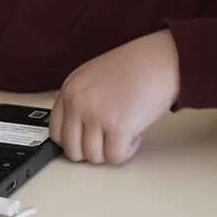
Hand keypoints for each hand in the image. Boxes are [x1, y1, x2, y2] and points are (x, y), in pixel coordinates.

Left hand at [50, 29, 179, 164]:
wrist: (159, 60)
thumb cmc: (134, 66)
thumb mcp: (92, 76)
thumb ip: (79, 99)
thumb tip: (73, 126)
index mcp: (70, 89)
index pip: (56, 133)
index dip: (74, 142)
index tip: (87, 141)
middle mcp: (78, 102)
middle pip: (73, 151)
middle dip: (93, 151)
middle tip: (108, 140)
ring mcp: (96, 115)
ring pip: (95, 157)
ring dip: (111, 150)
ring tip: (124, 131)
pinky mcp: (118, 127)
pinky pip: (116, 157)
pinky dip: (127, 150)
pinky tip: (134, 133)